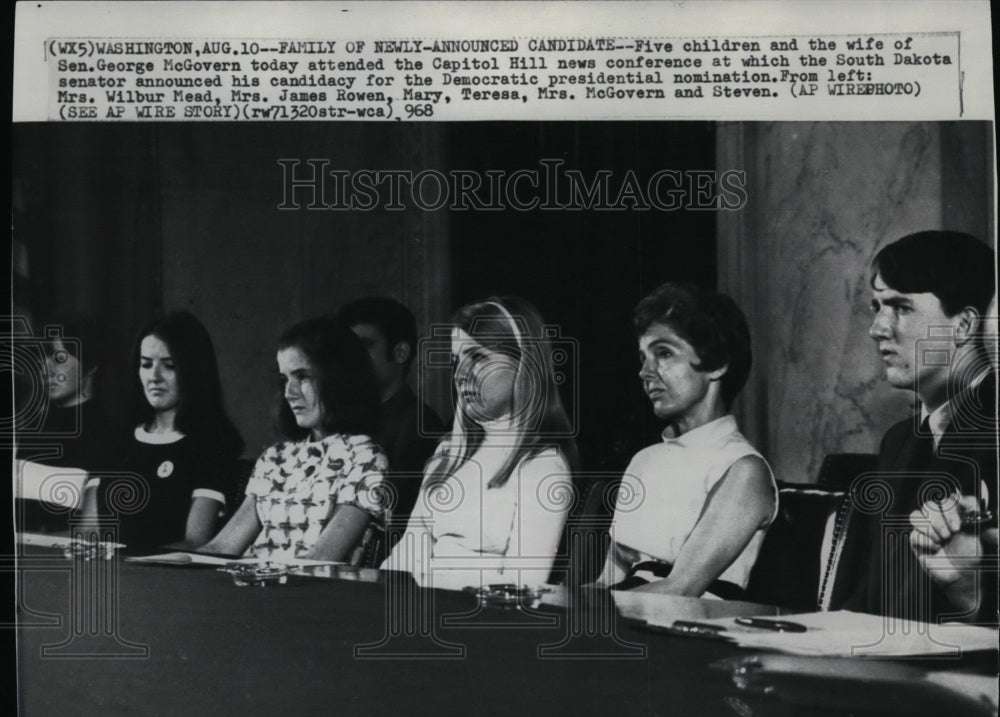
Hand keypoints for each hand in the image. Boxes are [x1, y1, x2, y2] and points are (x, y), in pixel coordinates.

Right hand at [909, 494, 990, 611]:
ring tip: (942, 540)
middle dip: (940, 520)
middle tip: (951, 534)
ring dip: (931, 529)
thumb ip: (980, 519)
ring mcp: (926, 528)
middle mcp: (938, 518)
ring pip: (916, 515)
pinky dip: (926, 542)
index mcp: (953, 513)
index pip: (950, 499)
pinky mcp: (917, 540)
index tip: (960, 523)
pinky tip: (935, 548)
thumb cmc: (971, 555)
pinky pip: (914, 533)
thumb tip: (970, 504)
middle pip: (930, 504)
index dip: (952, 508)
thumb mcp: (979, 535)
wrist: (961, 575)